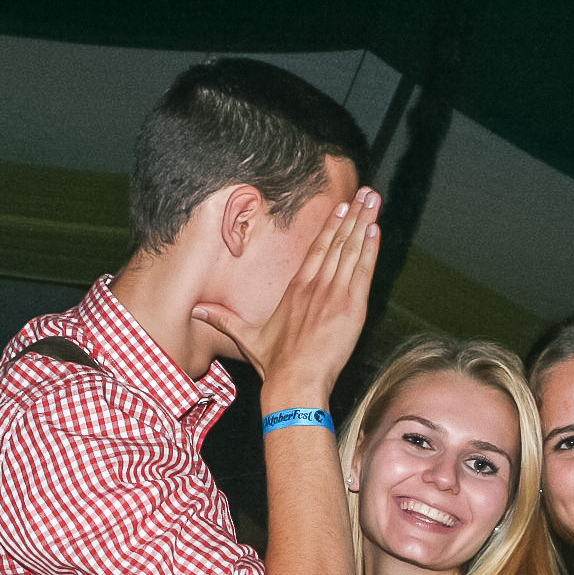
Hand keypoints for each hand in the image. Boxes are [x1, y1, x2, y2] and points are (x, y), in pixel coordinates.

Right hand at [193, 188, 381, 400]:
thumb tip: (197, 310)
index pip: (316, 249)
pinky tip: (376, 230)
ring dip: (365, 223)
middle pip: (336, 242)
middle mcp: (314, 285)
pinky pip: (363, 270)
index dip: (330, 226)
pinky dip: (370, 249)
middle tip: (367, 193)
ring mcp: (334, 294)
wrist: (295, 381)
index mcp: (295, 289)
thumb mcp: (246, 337)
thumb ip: (225, 319)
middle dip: (353, 216)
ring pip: (351, 250)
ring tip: (374, 201)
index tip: (342, 207)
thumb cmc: (274, 364)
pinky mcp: (351, 306)